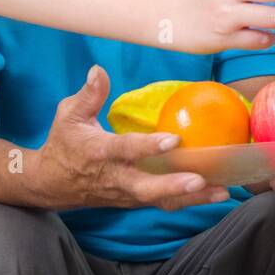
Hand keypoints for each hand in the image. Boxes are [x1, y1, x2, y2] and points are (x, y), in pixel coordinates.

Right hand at [32, 65, 231, 210]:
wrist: (51, 184)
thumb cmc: (63, 144)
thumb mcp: (68, 115)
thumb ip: (88, 95)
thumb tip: (98, 70)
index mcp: (100, 153)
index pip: (126, 150)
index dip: (149, 146)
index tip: (173, 140)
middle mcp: (116, 178)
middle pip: (147, 187)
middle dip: (174, 185)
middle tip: (201, 179)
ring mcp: (126, 194)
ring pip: (160, 200)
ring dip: (192, 198)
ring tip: (222, 192)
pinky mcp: (134, 201)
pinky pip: (163, 203)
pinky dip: (189, 201)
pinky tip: (216, 194)